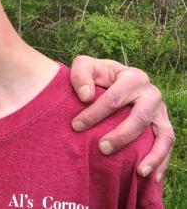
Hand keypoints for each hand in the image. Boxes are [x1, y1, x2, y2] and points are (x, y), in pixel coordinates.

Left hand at [69, 55, 174, 182]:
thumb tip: (85, 96)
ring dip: (153, 155)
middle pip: (140, 118)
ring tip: (138, 171)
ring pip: (162, 134)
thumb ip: (80, 74)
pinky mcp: (163, 125)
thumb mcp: (85, 66)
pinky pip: (167, 144)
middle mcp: (151, 93)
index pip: (114, 98)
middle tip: (101, 148)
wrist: (111, 80)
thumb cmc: (96, 76)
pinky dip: (161, 161)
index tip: (76, 126)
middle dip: (121, 136)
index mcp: (132, 77)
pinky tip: (149, 177)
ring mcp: (160, 111)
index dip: (94, 113)